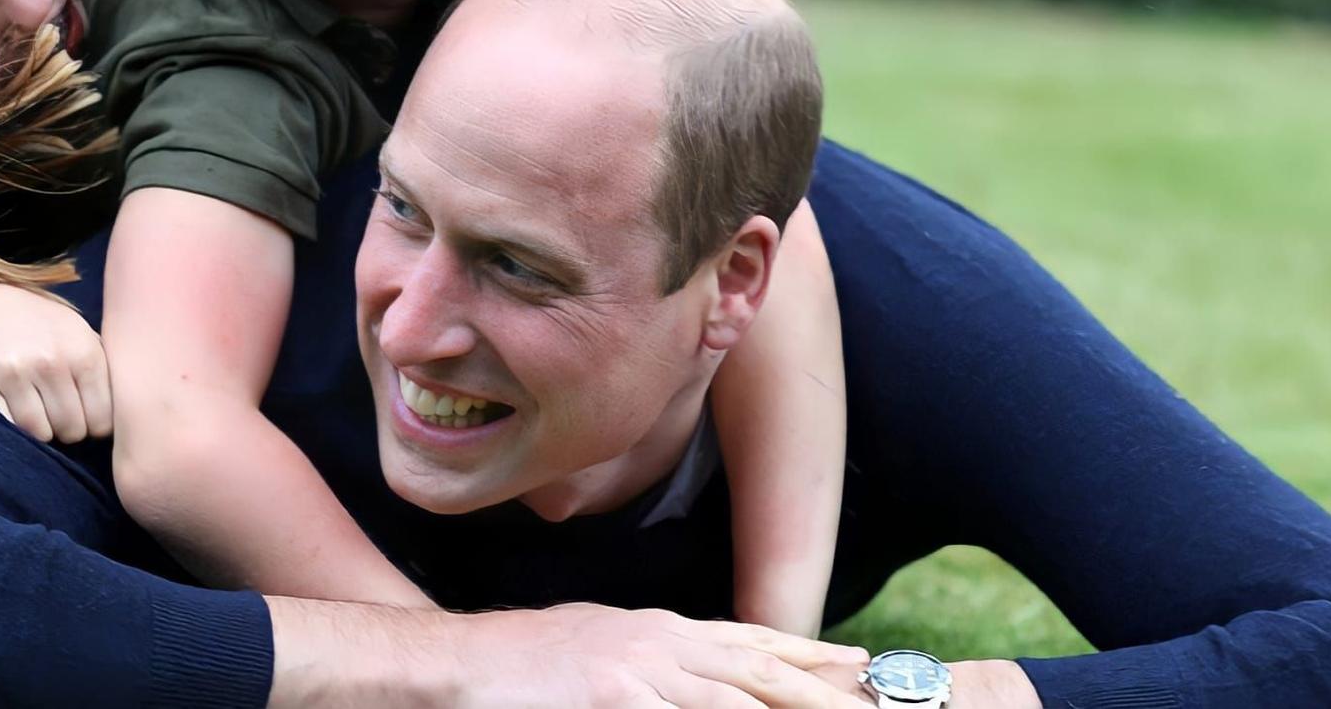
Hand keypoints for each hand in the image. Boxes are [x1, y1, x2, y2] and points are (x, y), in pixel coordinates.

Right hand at [0, 284, 111, 444]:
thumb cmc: (45, 329)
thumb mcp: (82, 336)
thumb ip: (106, 370)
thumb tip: (132, 411)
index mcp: (84, 352)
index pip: (102, 420)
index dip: (96, 427)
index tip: (88, 419)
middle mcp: (52, 361)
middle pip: (72, 430)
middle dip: (70, 431)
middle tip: (63, 418)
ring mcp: (16, 370)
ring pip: (40, 433)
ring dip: (43, 432)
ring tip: (42, 415)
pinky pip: (9, 425)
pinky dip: (15, 427)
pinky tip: (18, 411)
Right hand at [459, 604, 870, 707]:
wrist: (461, 663)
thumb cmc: (525, 664)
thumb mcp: (602, 651)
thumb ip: (654, 662)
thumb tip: (693, 678)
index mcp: (657, 629)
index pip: (748, 639)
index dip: (804, 653)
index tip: (853, 662)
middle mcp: (656, 641)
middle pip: (755, 665)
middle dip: (817, 686)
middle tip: (869, 701)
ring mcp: (636, 669)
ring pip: (732, 696)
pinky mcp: (612, 697)